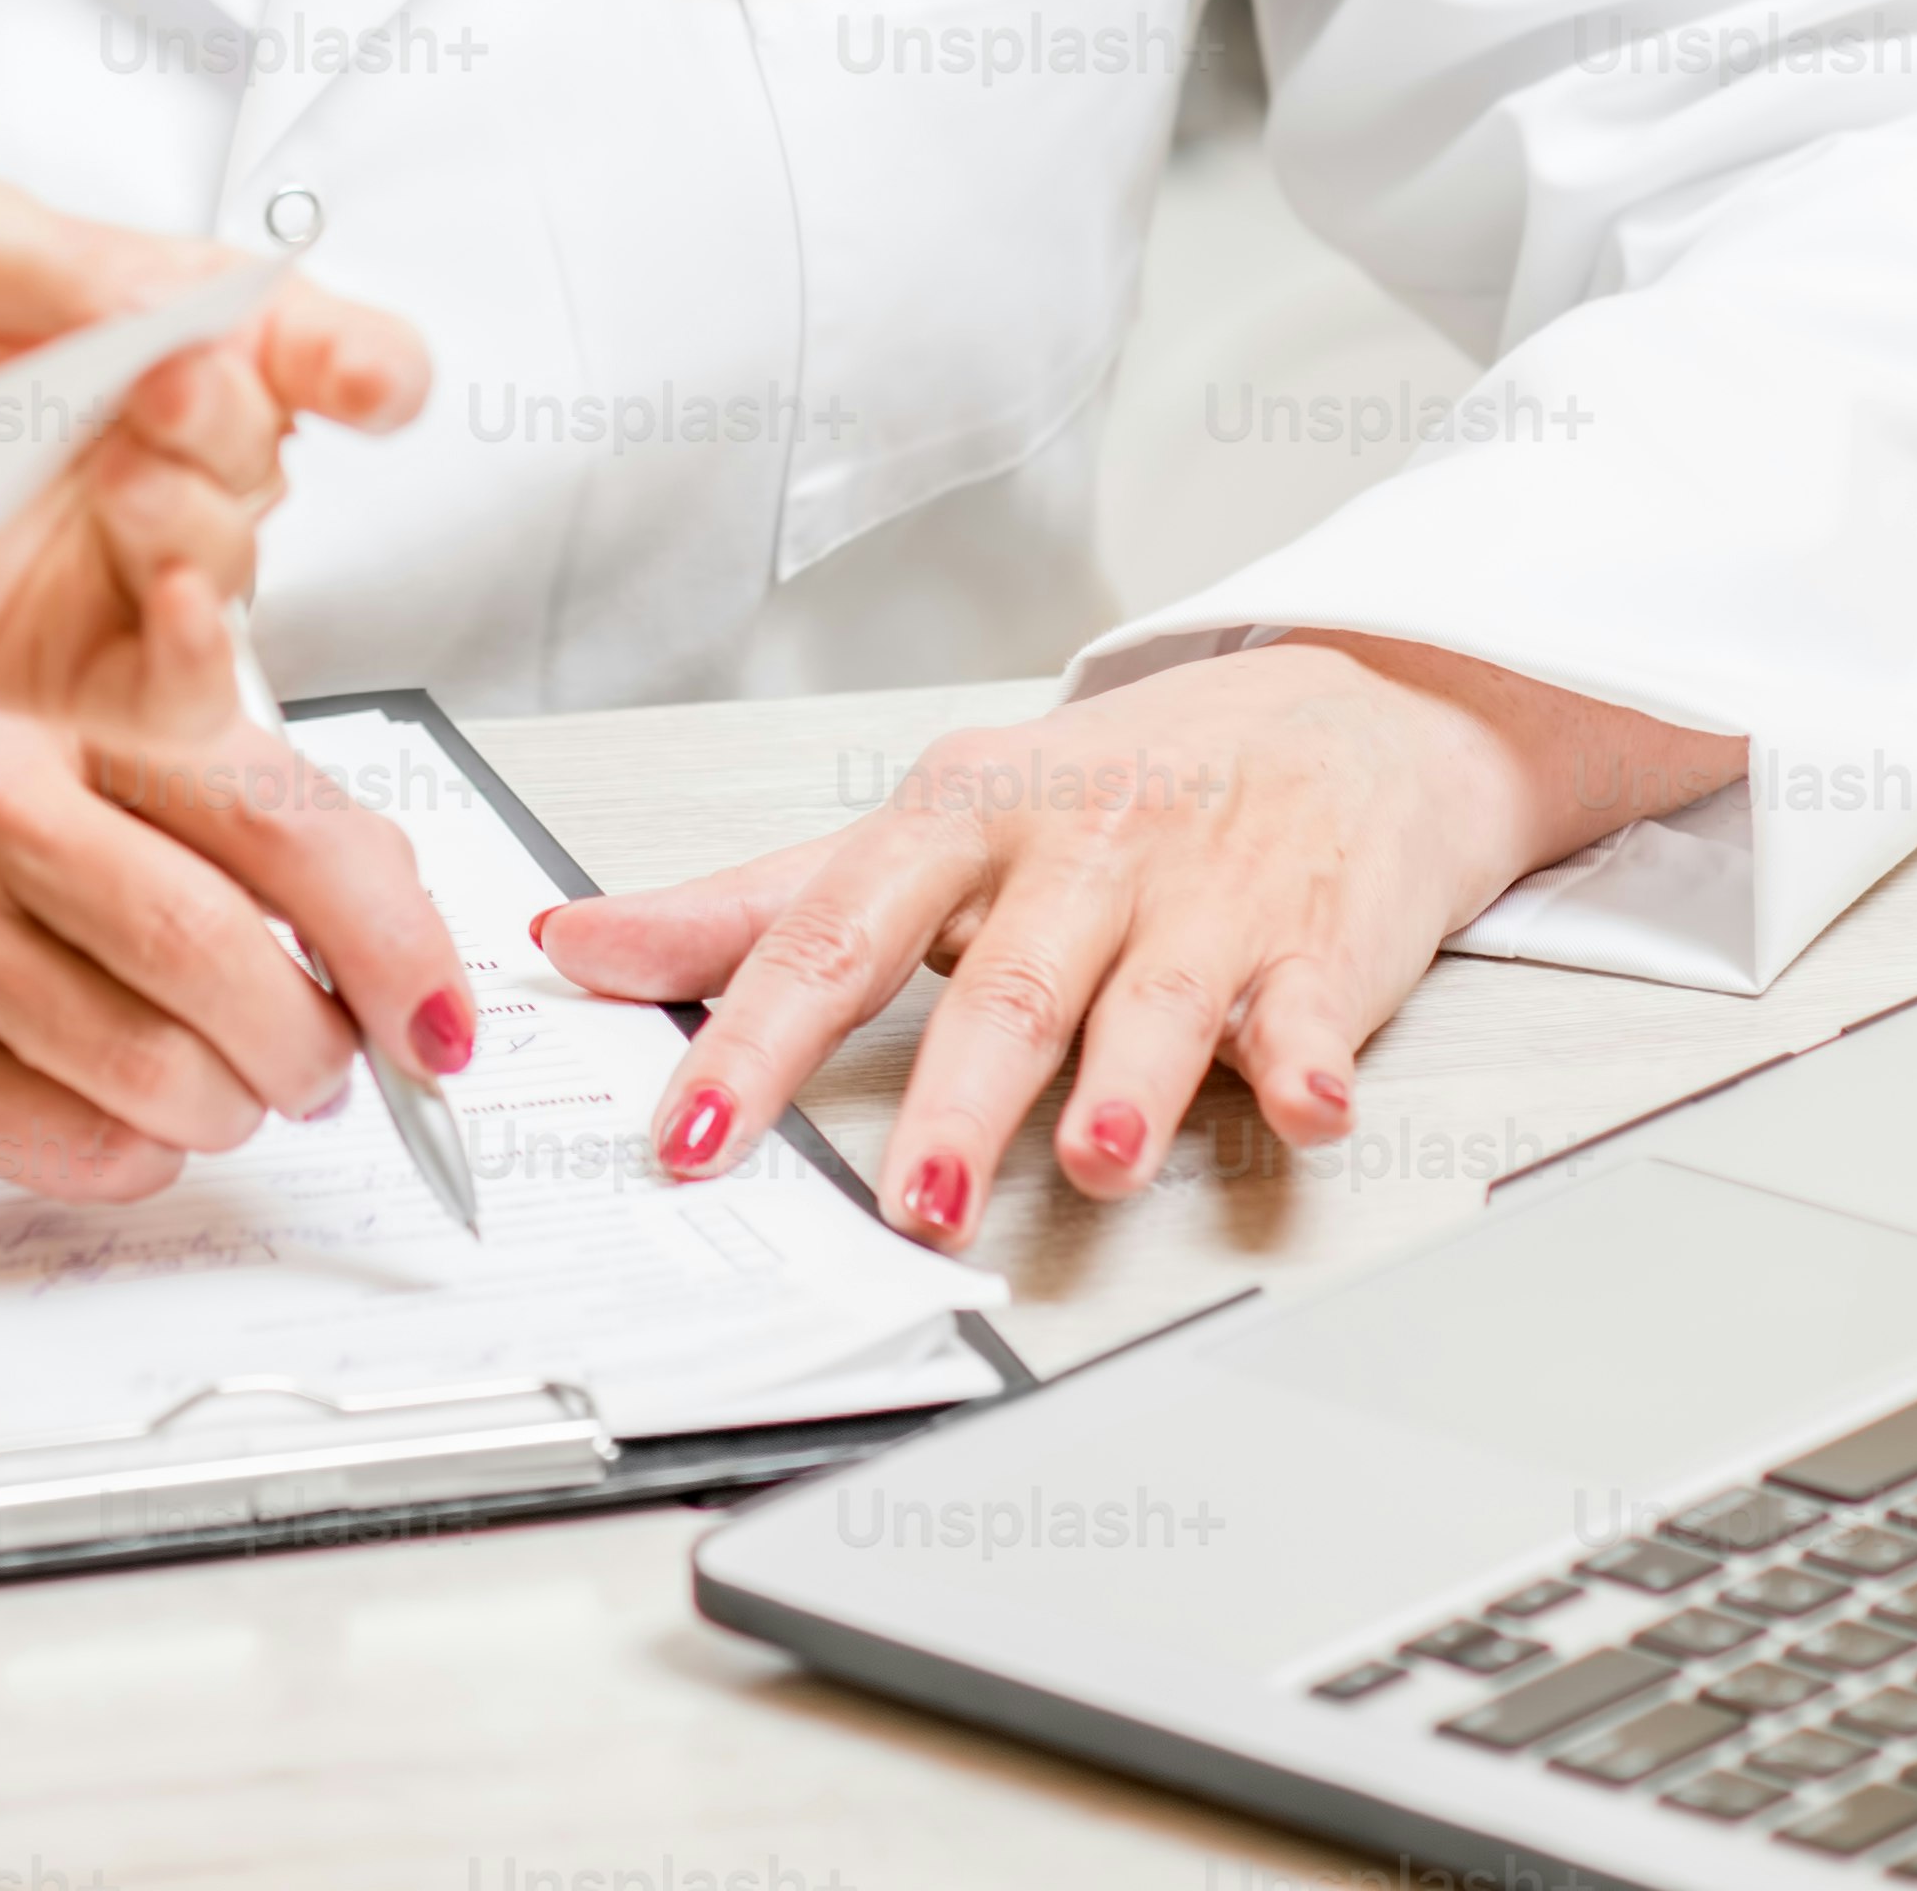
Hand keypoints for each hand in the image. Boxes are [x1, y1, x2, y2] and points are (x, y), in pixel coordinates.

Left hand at [0, 174, 427, 743]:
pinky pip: (168, 693)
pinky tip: (165, 612)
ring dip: (209, 538)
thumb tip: (189, 304)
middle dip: (234, 432)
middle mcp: (136, 442)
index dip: (356, 356)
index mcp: (135, 319)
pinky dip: (192, 663)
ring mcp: (99, 559)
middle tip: (161, 400)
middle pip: (268, 460)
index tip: (369, 374)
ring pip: (231, 574)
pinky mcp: (53, 665)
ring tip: (130, 495)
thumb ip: (69, 273)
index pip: (297, 341)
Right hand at [0, 697, 470, 1198]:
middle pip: (215, 951)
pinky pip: (89, 1148)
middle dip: (313, 1044)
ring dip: (235, 1108)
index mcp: (69, 712)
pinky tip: (117, 1100)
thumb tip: (415, 965)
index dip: (391, 938)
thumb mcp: (119, 783)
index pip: (276, 821)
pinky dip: (148, 1150)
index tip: (438, 1018)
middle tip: (327, 1066)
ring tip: (221, 1081)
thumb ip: (267, 835)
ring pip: (162, 1071)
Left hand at [530, 634, 1743, 1249]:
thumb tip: (576, 946)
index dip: (755, 1038)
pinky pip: (1313, 1007)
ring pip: (1155, 999)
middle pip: (1005, 984)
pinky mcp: (1320, 941)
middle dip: (955, 1098)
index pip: (833, 936)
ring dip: (1128, 1084)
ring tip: (1093, 1161)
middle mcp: (1076, 851)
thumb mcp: (926, 826)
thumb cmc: (1109, 788)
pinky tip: (1309, 1103)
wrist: (1340, 710)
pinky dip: (1311, 1060)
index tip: (691, 1137)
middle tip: (912, 1205)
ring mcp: (1204, 895)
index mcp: (959, 819)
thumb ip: (754, 904)